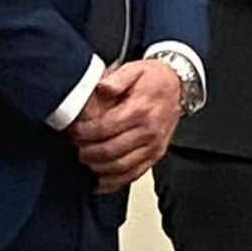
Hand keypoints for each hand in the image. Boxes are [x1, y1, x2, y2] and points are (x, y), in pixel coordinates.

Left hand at [65, 60, 183, 192]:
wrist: (178, 87)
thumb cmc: (153, 79)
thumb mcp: (134, 69)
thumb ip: (117, 78)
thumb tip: (102, 86)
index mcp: (140, 110)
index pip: (106, 127)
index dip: (85, 133)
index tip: (73, 132)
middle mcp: (148, 131)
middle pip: (111, 150)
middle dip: (88, 152)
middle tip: (75, 147)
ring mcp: (153, 146)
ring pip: (121, 166)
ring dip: (98, 167)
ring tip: (85, 160)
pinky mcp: (155, 155)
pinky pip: (134, 174)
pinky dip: (115, 182)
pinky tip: (100, 182)